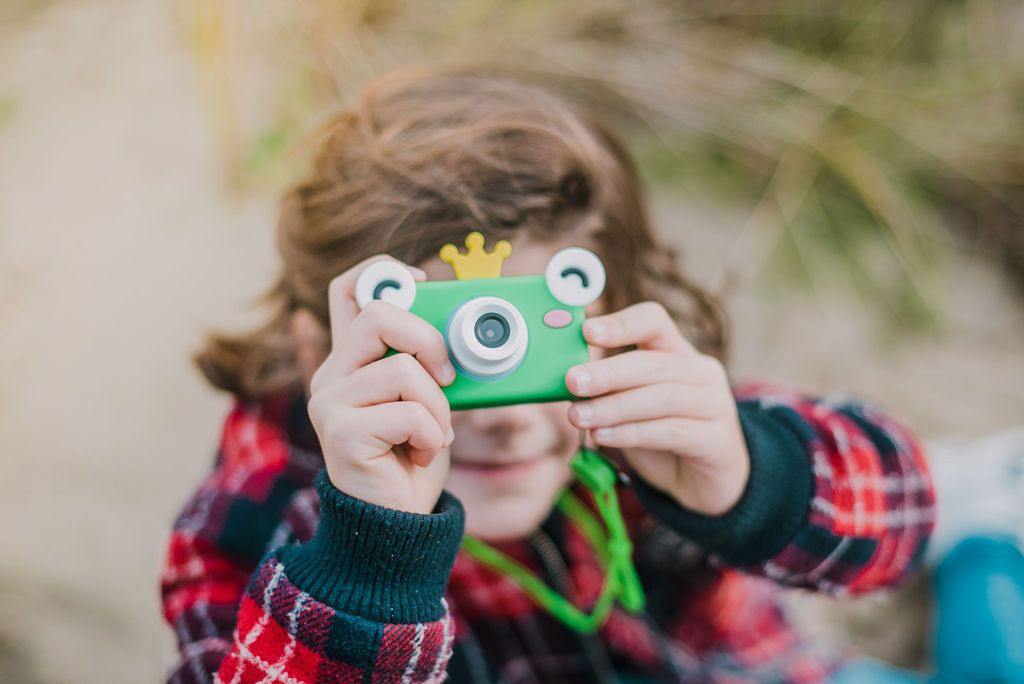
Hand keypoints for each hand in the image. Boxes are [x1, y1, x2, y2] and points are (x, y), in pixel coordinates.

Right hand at [306, 256, 456, 513]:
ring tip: (431, 434)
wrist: (397, 521)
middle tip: (448, 378)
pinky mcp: (340, 433)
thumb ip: (421, 360)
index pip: (348, 289)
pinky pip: (408, 414)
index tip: (421, 279)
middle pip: (380, 315)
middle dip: (429, 341)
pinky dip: (430, 436)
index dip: (383, 271)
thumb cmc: (412, 455)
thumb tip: (450, 323)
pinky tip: (419, 454)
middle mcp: (331, 374)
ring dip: (437, 407)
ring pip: (404, 370)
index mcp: (350, 359)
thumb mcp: (424, 397)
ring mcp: (329, 403)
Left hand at [565, 302, 748, 515]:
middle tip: (572, 381)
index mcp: (677, 352)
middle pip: (653, 363)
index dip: (622, 323)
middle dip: (609, 372)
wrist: (705, 481)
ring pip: (661, 398)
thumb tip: (564, 379)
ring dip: (614, 407)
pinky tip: (602, 436)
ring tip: (578, 416)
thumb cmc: (662, 436)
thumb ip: (608, 389)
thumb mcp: (632, 405)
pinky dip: (631, 433)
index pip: (653, 321)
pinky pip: (671, 432)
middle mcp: (701, 372)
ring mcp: (715, 404)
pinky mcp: (717, 439)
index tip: (587, 332)